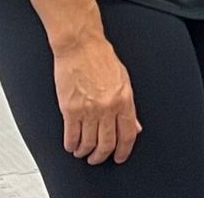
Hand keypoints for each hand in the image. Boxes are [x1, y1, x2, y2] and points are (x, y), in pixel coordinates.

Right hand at [52, 35, 139, 164]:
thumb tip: (134, 125)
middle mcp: (107, 107)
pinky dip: (71, 145)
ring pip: (88, 143)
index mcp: (124, 99)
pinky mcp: (70, 109)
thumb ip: (128, 105)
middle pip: (107, 143)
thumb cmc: (100, 58)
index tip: (119, 157)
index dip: (124, 151)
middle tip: (97, 158)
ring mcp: (88, 110)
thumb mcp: (123, 80)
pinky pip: (71, 136)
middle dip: (102, 156)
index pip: (128, 134)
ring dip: (85, 152)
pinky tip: (71, 145)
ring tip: (83, 152)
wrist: (80, 46)